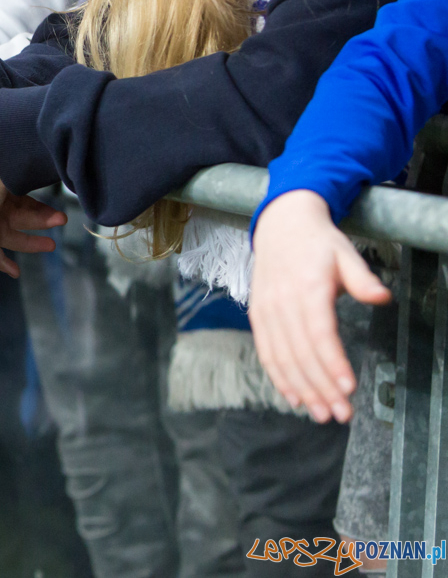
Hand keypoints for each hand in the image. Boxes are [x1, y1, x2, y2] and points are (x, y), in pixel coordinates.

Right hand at [249, 190, 390, 422]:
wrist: (279, 226)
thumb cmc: (318, 243)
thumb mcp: (346, 253)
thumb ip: (362, 278)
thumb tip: (382, 297)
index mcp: (307, 287)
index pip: (320, 333)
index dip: (333, 362)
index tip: (348, 387)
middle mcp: (282, 302)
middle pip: (301, 353)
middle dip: (321, 387)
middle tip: (341, 413)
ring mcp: (267, 310)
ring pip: (282, 358)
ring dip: (302, 389)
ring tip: (321, 413)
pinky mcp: (258, 316)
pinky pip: (266, 352)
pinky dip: (278, 377)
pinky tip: (293, 396)